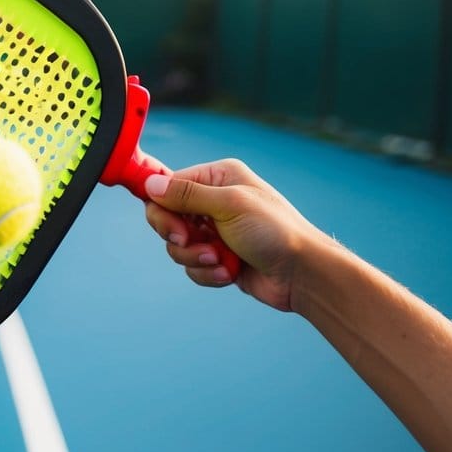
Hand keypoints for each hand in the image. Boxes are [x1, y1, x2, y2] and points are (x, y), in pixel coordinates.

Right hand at [143, 158, 332, 311]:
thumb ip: (187, 195)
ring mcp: (215, 231)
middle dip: (180, 238)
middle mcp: (213, 202)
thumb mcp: (229, 205)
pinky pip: (192, 266)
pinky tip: (229, 273)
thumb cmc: (275, 231)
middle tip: (193, 243)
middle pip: (167, 219)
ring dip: (196, 258)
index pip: (168, 188)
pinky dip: (208, 273)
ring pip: (177, 247)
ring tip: (221, 261)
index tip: (175, 230)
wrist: (302, 273)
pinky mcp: (218, 258)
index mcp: (218, 178)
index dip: (163, 210)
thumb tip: (149, 183)